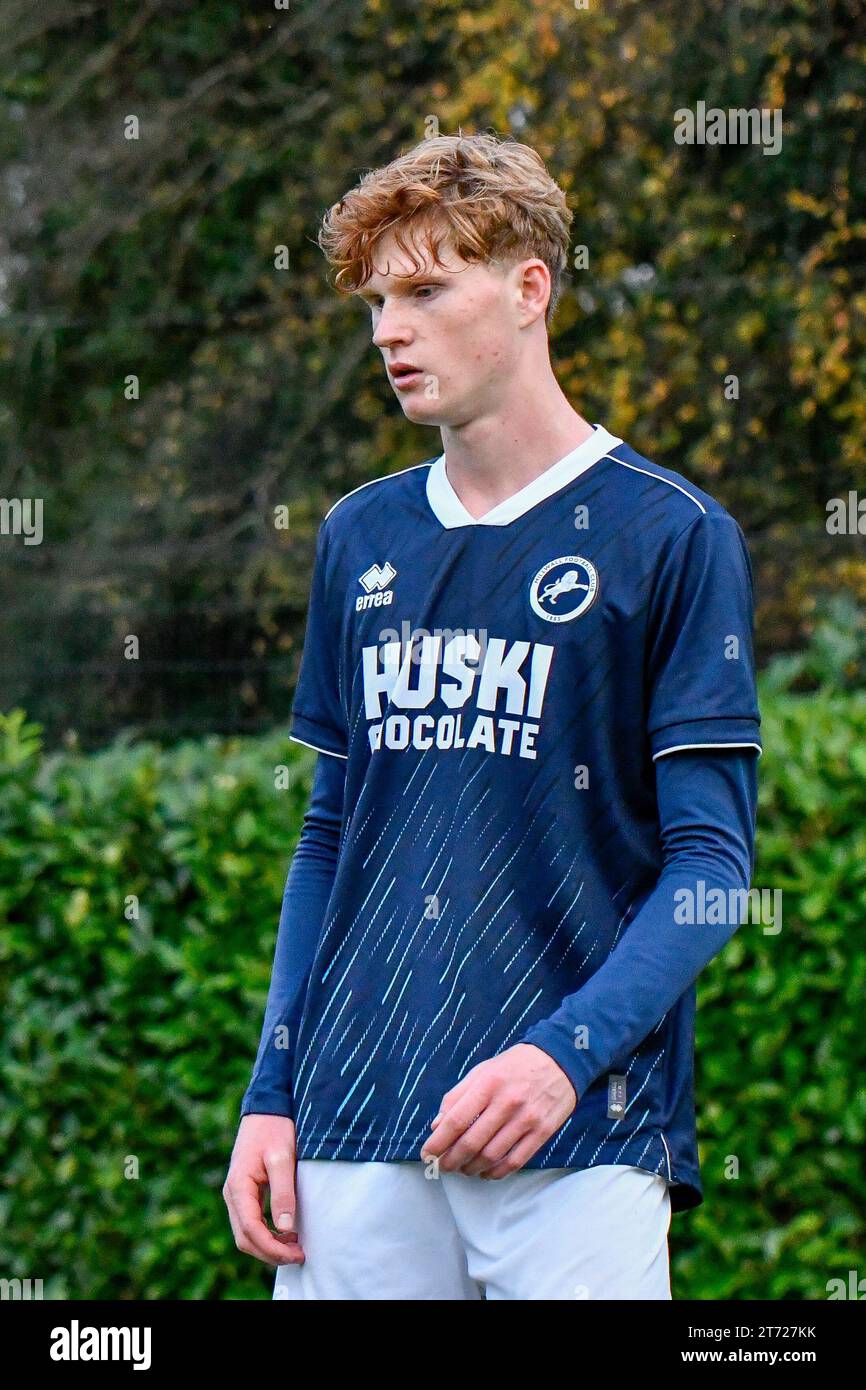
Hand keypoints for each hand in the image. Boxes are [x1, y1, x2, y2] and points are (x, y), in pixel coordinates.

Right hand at [223, 1114, 304, 1265]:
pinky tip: (286, 1234)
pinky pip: (250, 1223)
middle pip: (245, 1238)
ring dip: (268, 1246)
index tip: (296, 1253)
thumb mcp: (282, 1157)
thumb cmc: (274, 1128)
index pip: (250, 1230)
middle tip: (299, 1255)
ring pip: (246, 1234)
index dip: (272, 1248)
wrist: (266, 1107)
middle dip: (270, 1253)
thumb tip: (286, 1228)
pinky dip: (266, 1235)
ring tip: (295, 1247)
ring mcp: (236, 1194)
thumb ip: (283, 1192)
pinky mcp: (245, 1193)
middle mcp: (232, 1193)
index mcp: (238, 1186)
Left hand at [419, 1043, 577, 1179]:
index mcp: (487, 1084)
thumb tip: (437, 1126)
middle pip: (472, 1143)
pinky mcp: (542, 1132)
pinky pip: (515, 1161)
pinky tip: (486, 1172)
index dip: (438, 1142)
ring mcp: (526, 1119)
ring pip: (491, 1156)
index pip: (456, 1120)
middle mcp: (506, 1102)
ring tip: (463, 1169)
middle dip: (451, 1160)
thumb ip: (457, 1096)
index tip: (427, 1154)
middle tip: (442, 1166)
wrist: (559, 1059)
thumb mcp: (482, 1071)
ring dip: (471, 1168)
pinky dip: (496, 1173)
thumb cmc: (514, 1066)